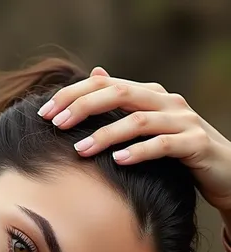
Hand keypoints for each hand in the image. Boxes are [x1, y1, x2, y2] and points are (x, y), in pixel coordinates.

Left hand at [38, 66, 230, 213]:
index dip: (73, 95)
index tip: (44, 112)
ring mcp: (183, 121)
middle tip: (55, 124)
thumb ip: (123, 104)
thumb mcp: (149, 126)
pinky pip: (164, 145)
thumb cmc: (180, 152)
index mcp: (151, 96)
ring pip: (139, 121)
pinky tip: (118, 162)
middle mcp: (167, 102)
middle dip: (83, 107)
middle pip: (120, 94)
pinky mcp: (195, 144)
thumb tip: (95, 74)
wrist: (226, 171)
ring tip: (81, 150)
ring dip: (106, 134)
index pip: (106, 85)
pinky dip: (139, 152)